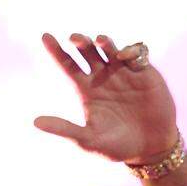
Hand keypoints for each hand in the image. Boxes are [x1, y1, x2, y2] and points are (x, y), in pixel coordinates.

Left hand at [35, 33, 178, 163]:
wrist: (151, 148)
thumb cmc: (117, 147)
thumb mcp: (88, 140)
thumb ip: (64, 129)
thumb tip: (35, 122)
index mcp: (86, 90)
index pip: (67, 65)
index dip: (56, 51)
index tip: (45, 36)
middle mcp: (102, 77)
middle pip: (85, 51)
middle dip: (79, 41)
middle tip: (74, 40)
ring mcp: (123, 73)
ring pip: (108, 47)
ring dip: (102, 41)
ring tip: (98, 42)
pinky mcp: (143, 72)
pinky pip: (135, 52)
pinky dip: (129, 50)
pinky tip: (123, 57)